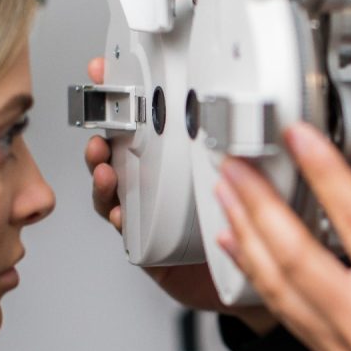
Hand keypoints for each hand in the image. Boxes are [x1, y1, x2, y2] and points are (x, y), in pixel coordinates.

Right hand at [82, 56, 275, 330]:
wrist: (250, 281)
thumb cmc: (248, 226)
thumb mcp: (247, 175)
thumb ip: (242, 145)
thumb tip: (249, 109)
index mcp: (179, 161)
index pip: (146, 119)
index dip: (121, 92)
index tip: (105, 69)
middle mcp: (160, 185)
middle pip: (119, 152)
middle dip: (101, 136)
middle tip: (99, 131)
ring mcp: (150, 215)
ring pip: (114, 189)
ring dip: (102, 175)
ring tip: (105, 168)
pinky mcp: (148, 247)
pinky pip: (125, 228)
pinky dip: (115, 216)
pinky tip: (117, 209)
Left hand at [213, 122, 350, 350]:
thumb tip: (338, 193)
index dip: (320, 170)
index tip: (298, 138)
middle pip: (295, 257)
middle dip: (259, 205)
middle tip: (239, 169)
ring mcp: (347, 349)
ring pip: (278, 288)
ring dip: (247, 238)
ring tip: (229, 199)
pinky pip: (285, 312)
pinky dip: (258, 275)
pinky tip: (242, 246)